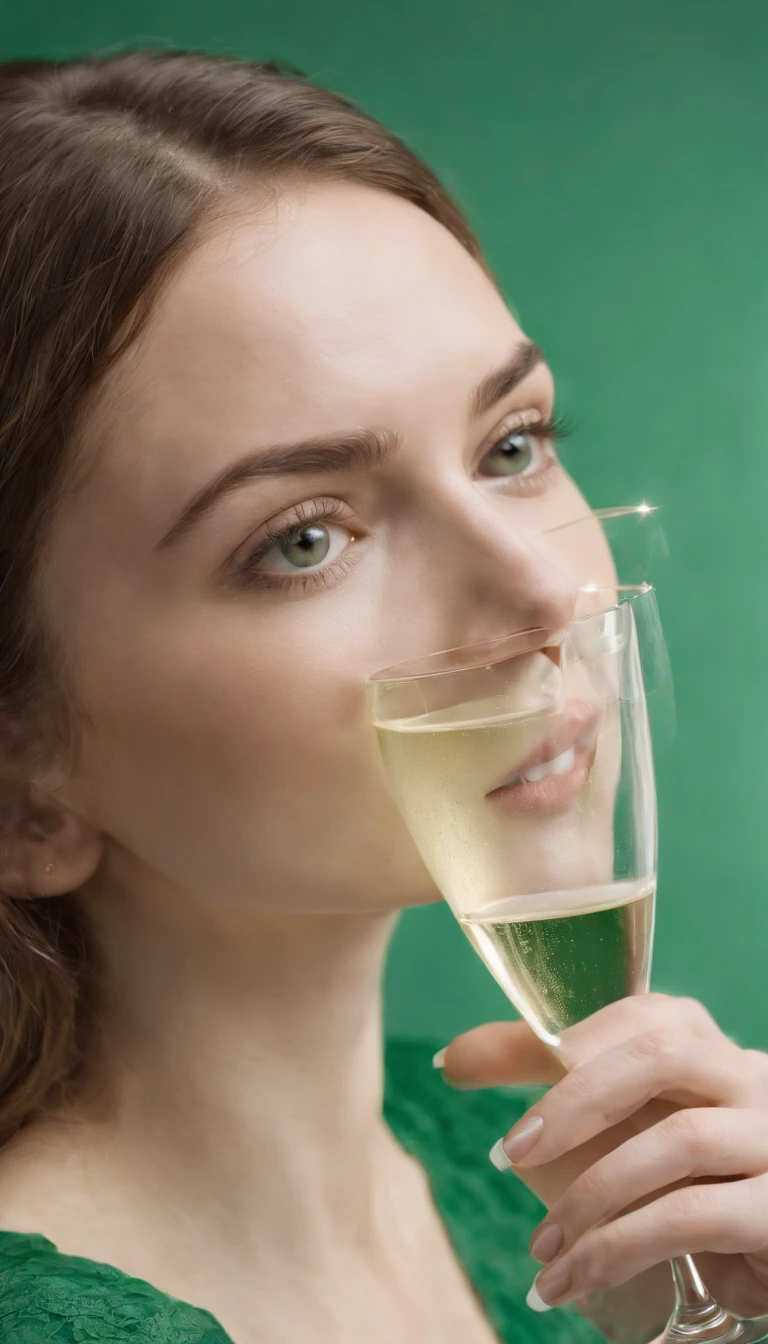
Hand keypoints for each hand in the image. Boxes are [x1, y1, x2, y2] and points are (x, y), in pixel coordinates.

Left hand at [439, 995, 767, 1323]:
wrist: (753, 1256)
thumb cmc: (674, 1178)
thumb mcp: (608, 1125)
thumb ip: (543, 1080)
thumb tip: (450, 1059)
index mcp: (704, 1042)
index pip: (635, 1014)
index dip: (558, 1040)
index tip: (476, 1071)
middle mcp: (747, 1076)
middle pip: (657, 1058)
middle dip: (572, 1103)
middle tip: (507, 1154)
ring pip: (676, 1142)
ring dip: (590, 1196)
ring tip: (539, 1245)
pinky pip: (692, 1217)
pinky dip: (618, 1249)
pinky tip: (569, 1280)